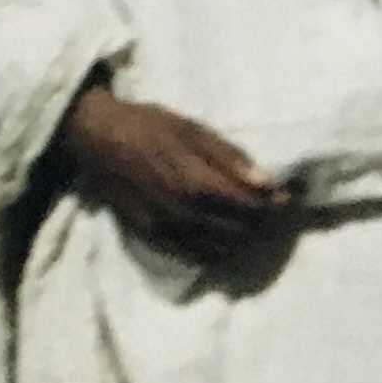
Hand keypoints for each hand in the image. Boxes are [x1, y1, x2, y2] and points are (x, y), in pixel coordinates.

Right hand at [53, 81, 285, 260]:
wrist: (95, 139)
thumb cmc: (146, 125)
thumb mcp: (192, 128)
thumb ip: (231, 158)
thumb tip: (269, 184)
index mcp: (198, 183)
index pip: (252, 208)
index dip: (274, 205)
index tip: (286, 197)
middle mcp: (186, 214)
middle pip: (240, 232)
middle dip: (260, 222)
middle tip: (268, 208)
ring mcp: (168, 230)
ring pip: (220, 248)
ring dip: (241, 238)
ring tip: (247, 221)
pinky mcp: (154, 238)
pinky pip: (195, 256)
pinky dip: (215, 250)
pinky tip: (220, 236)